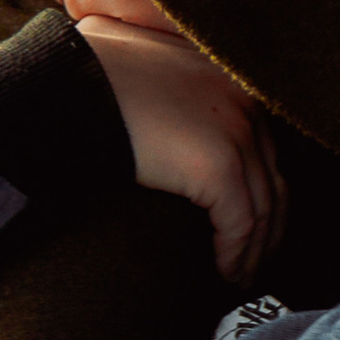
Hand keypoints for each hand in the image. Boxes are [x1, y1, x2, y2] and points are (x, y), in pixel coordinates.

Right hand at [81, 20, 283, 282]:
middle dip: (268, 226)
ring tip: (239, 277)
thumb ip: (166, 80)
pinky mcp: (217, 165)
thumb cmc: (89, 73)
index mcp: (229, 76)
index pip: (263, 146)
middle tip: (255, 260)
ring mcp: (236, 133)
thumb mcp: (140, 62)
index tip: (251, 223)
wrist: (68, 83)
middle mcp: (244, 102)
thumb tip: (159, 112)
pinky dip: (234, 254)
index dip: (261, 190)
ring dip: (253, 251)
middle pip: (271, 179)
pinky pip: (239, 224)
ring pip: (261, 208)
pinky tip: (224, 272)